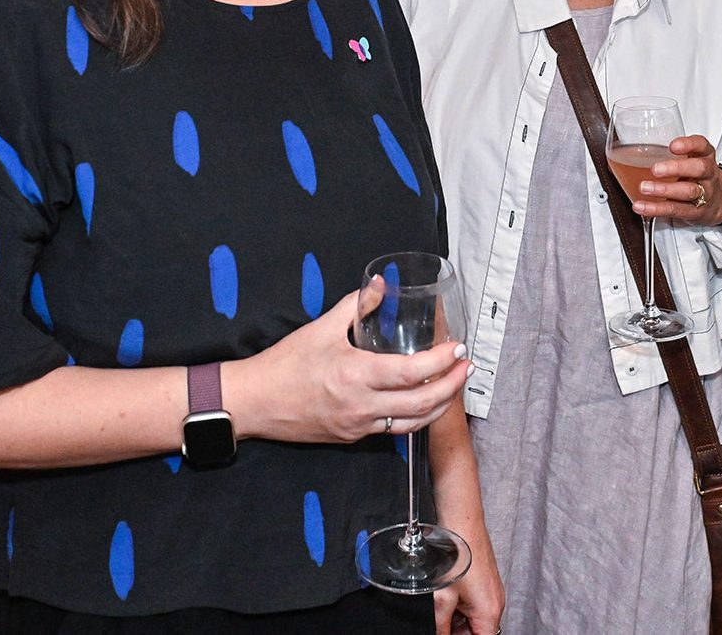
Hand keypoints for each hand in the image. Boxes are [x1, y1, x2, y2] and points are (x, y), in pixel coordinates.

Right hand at [227, 286, 470, 444]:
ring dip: (439, 406)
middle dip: (452, 386)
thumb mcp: (321, 328)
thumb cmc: (285, 364)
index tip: (458, 349)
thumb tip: (381, 285)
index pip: (413, 372)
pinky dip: (414, 417)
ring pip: (412, 423)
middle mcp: (362, 405)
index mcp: (356, 375)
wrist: (255, 402)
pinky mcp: (352, 437)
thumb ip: (356, 305)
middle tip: (466, 367)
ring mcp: (358, 426)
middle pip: (422, 403)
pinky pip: (393, 431)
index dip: (441, 362)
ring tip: (454, 387)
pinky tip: (422, 403)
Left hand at [435, 543, 503, 634]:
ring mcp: (492, 591)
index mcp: (489, 611)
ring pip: (476, 619)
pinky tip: (448, 596)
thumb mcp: (441, 599)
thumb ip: (440, 626)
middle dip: (458, 632)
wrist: (462, 523)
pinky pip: (476, 605)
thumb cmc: (455, 554)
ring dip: (459, 620)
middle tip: (442, 622)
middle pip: (478, 632)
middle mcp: (496, 602)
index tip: (449, 632)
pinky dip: (462, 607)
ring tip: (444, 605)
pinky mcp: (487, 583)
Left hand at [630, 135, 721, 226]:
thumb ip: (668, 153)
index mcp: (705, 156)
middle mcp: (707, 174)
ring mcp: (704, 194)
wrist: (719, 201)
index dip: (689, 144)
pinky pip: (676, 210)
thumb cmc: (696, 175)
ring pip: (689, 191)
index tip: (673, 145)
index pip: (702, 145)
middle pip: (699, 168)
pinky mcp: (695, 212)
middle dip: (676, 168)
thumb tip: (630, 149)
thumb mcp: (690, 159)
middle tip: (656, 169)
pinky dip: (656, 209)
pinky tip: (642, 206)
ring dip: (664, 190)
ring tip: (644, 187)